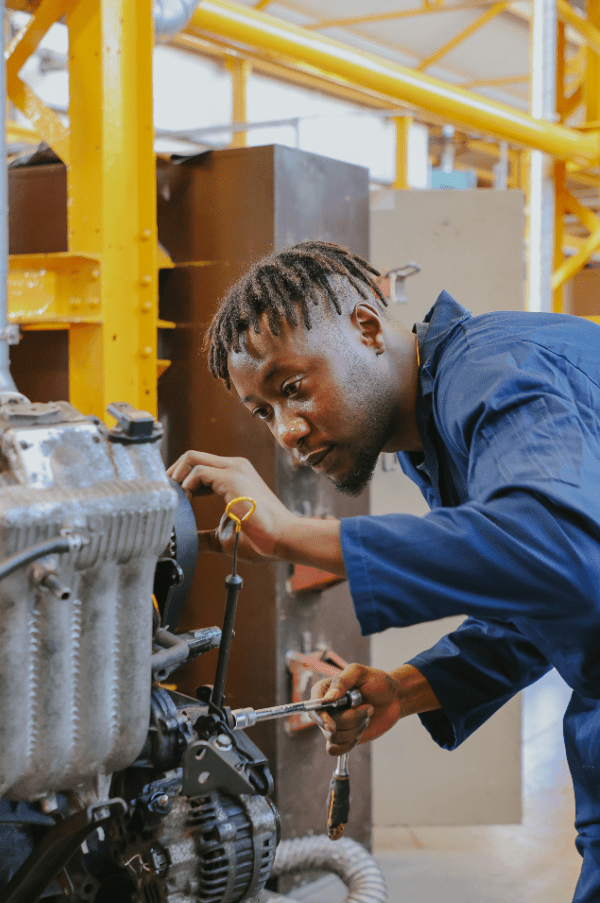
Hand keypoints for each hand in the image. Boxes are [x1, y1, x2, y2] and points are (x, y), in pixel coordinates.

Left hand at [167, 451, 295, 561]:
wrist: (283, 538)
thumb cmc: (261, 538)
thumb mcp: (225, 533)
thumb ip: (205, 534)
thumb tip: (186, 542)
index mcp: (235, 475)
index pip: (199, 465)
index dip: (181, 479)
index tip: (172, 497)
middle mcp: (235, 466)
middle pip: (192, 456)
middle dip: (173, 474)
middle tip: (167, 495)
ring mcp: (234, 470)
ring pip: (192, 458)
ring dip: (177, 478)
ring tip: (176, 500)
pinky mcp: (232, 479)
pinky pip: (198, 471)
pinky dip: (186, 485)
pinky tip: (186, 501)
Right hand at [311, 663, 440, 755]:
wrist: (393, 698)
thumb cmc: (376, 682)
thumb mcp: (360, 673)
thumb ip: (342, 681)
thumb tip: (327, 698)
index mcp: (325, 689)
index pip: (313, 706)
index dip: (321, 716)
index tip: (331, 724)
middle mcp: (325, 708)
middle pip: (326, 724)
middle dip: (351, 719)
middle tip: (368, 707)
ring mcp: (333, 724)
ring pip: (334, 737)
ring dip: (356, 728)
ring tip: (367, 715)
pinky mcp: (341, 738)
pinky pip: (335, 750)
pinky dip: (348, 744)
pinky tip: (360, 732)